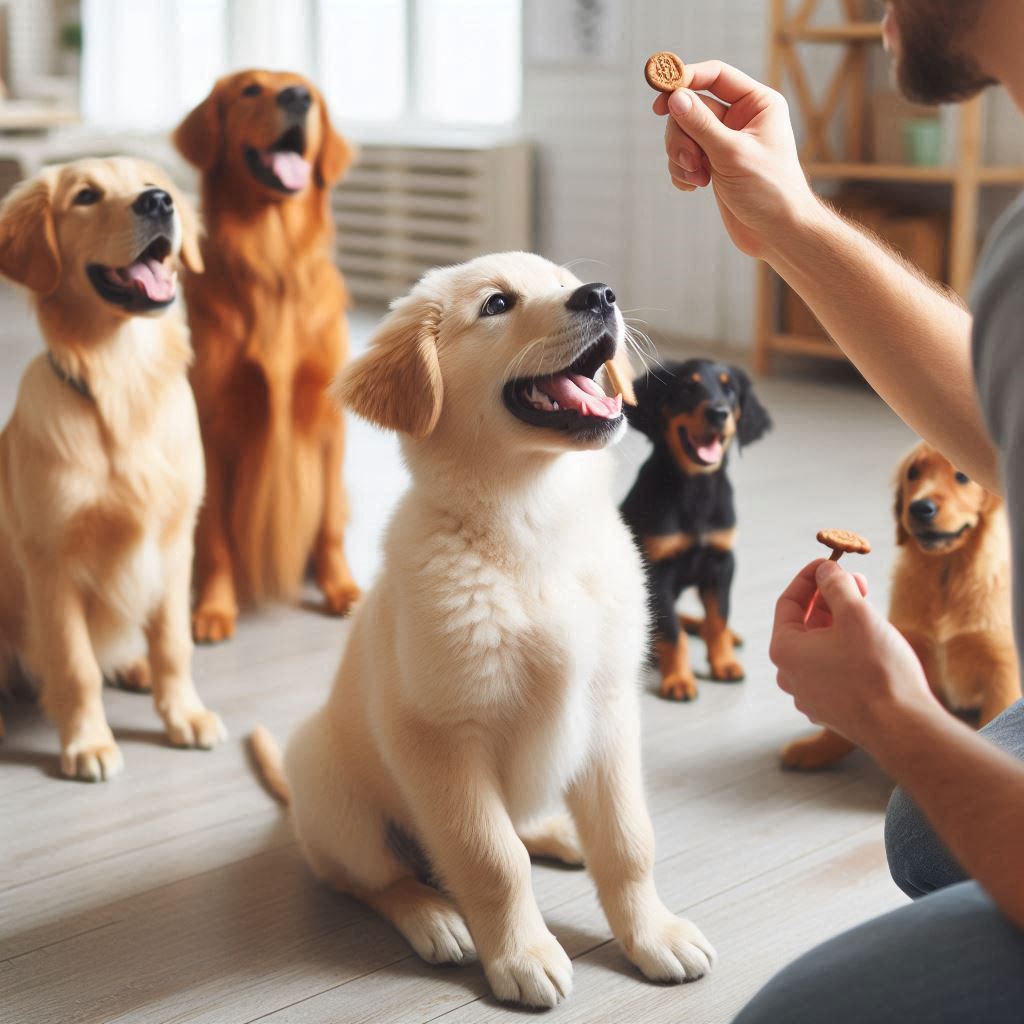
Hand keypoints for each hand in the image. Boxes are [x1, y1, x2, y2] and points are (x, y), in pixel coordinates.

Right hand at [654, 61, 819, 258]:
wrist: (778, 232)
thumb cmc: (768, 191)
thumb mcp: (732, 154)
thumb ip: (701, 124)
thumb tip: (674, 97)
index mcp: (756, 103)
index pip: (715, 75)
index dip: (685, 79)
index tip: (660, 94)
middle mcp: (740, 118)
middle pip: (691, 107)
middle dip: (682, 135)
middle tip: (689, 160)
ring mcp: (725, 142)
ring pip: (683, 134)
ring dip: (681, 156)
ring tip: (697, 179)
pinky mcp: (714, 165)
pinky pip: (685, 157)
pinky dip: (683, 171)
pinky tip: (695, 187)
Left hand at [769, 560, 939, 753]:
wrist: (902, 729)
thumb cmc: (877, 670)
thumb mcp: (856, 614)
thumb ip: (836, 585)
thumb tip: (825, 570)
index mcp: (784, 650)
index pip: (788, 602)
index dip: (810, 578)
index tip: (831, 561)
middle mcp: (788, 675)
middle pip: (804, 624)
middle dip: (830, 598)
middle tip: (858, 581)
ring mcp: (808, 695)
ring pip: (820, 647)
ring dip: (839, 622)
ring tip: (868, 607)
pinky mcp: (830, 708)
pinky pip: (831, 668)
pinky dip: (845, 648)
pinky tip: (871, 642)